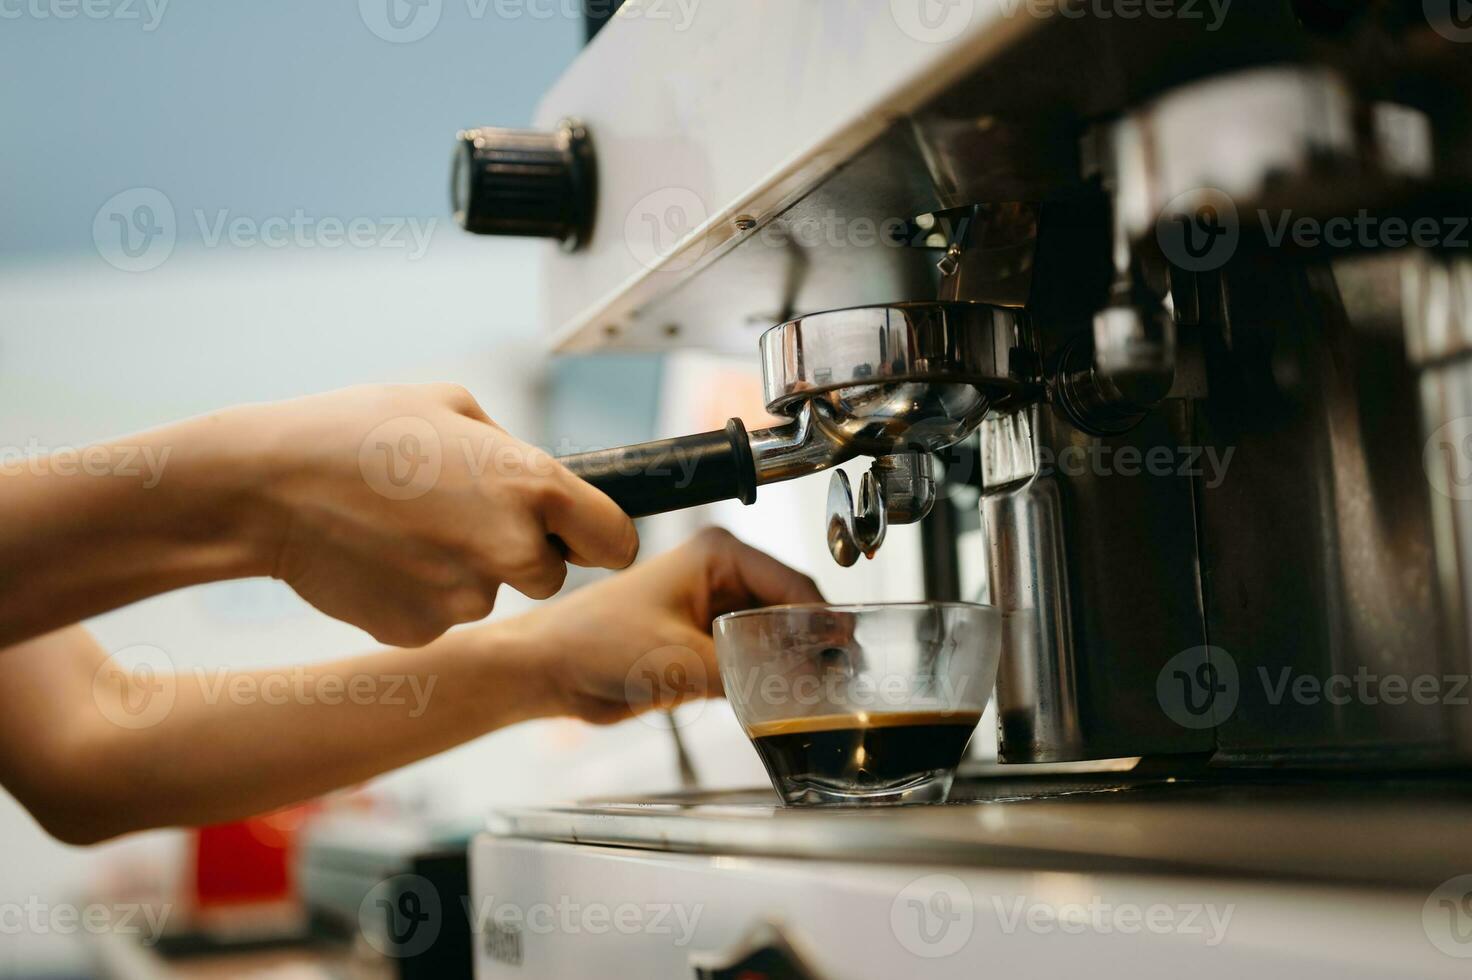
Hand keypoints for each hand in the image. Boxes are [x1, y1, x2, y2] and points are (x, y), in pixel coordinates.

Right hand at [236, 384, 638, 646]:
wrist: (269, 488)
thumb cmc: (359, 432)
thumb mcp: (452, 407)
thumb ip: (512, 452)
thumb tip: (542, 483)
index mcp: (534, 487)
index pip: (617, 541)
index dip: (601, 538)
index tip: (584, 537)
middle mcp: (513, 551)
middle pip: (552, 575)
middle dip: (523, 553)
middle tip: (463, 517)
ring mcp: (467, 599)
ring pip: (489, 594)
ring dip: (465, 570)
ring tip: (406, 527)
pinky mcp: (422, 630)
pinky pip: (440, 615)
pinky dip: (419, 593)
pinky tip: (380, 556)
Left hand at [504, 527, 823, 723]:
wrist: (549, 669)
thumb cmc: (594, 643)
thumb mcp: (680, 660)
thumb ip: (747, 673)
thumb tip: (803, 686)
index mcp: (718, 554)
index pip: (793, 586)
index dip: (822, 624)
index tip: (846, 657)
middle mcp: (721, 573)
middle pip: (789, 611)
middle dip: (808, 647)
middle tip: (834, 686)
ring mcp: (714, 607)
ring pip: (774, 637)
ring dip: (788, 666)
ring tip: (811, 697)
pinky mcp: (704, 640)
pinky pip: (752, 657)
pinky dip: (765, 678)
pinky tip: (778, 700)